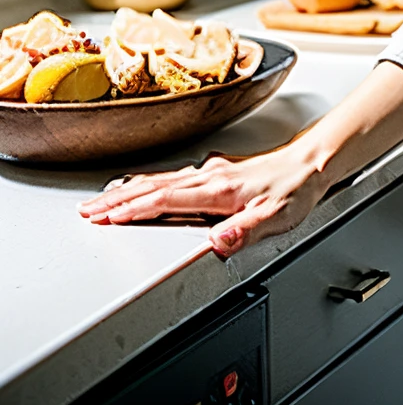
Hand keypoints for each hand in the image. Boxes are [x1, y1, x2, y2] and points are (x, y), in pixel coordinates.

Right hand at [78, 145, 325, 256]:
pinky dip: (149, 182)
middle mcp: (211, 176)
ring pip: (161, 180)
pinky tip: (143, 185)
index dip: (133, 210)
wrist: (313, 163)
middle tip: (86, 212)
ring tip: (100, 200)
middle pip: (154, 188)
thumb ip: (244, 231)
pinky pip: (173, 177)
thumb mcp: (276, 217)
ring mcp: (212, 171)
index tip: (105, 219)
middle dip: (117, 201)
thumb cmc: (295, 190)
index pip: (165, 201)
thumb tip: (217, 242)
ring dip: (127, 190)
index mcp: (219, 190)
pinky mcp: (217, 171)